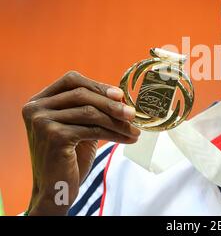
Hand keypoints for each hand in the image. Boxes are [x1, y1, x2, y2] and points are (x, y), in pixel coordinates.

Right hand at [22, 71, 139, 214]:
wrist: (56, 189)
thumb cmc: (69, 156)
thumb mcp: (78, 125)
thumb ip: (91, 107)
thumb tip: (121, 95)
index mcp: (40, 100)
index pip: (71, 80)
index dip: (97, 85)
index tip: (120, 94)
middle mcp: (36, 108)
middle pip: (82, 94)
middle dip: (112, 104)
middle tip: (133, 113)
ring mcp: (42, 121)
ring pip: (90, 112)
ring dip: (117, 122)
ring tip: (134, 130)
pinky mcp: (54, 136)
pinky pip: (92, 129)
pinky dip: (114, 134)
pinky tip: (126, 139)